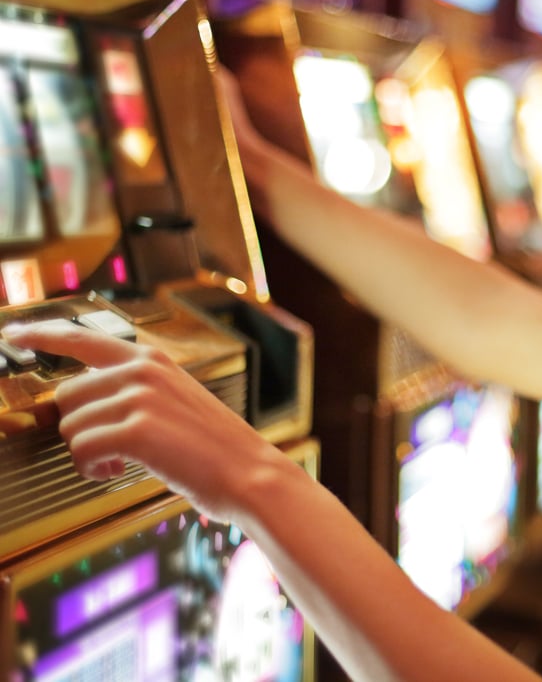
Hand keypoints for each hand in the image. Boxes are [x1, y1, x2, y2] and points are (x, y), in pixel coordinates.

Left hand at [2, 320, 281, 521]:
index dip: (41, 335)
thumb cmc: (216, 447)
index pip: (83, 338)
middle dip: (79, 428)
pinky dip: (93, 470)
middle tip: (108, 448)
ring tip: (120, 463)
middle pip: (66, 395)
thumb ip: (135, 390)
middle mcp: (142, 371)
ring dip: (88, 453)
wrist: (250, 473)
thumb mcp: (177, 400)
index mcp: (152, 360)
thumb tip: (83, 399)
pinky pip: (81, 451)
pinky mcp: (136, 431)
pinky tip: (117, 472)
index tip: (13, 334)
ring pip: (70, 427)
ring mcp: (139, 398)